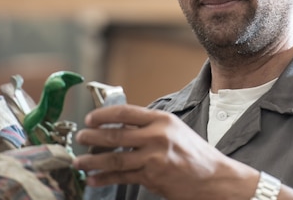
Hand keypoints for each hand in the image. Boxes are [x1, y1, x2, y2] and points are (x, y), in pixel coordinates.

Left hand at [73, 104, 257, 199]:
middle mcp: (157, 136)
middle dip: (92, 138)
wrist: (213, 177)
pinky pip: (122, 176)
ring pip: (114, 157)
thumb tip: (122, 126)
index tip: (90, 119)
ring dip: (92, 160)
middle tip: (80, 139)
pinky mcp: (151, 176)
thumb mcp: (175, 130)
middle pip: (115, 135)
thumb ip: (151, 127)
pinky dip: (105, 178)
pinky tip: (94, 179)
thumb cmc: (195, 153)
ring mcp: (153, 157)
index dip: (103, 116)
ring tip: (79, 161)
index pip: (125, 113)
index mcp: (162, 120)